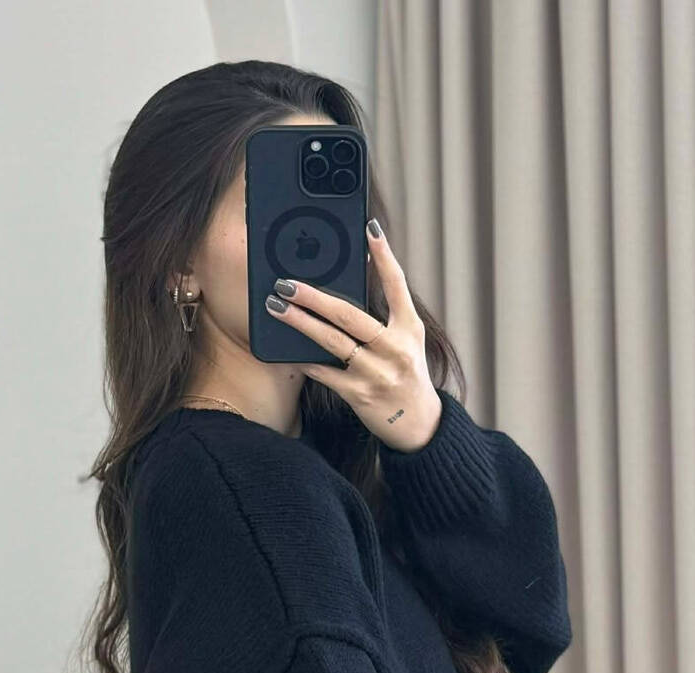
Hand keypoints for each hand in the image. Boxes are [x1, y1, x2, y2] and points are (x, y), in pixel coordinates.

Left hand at [264, 219, 441, 450]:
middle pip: (350, 315)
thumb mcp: (406, 338)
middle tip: (286, 282)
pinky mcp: (360, 395)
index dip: (385, 256)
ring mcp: (377, 373)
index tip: (369, 228)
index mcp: (409, 328)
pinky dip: (307, 360)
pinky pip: (326, 374)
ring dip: (301, 322)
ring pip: (333, 342)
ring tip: (277, 307)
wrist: (417, 422)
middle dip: (314, 296)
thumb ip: (386, 310)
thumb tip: (360, 269)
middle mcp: (395, 349)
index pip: (397, 285)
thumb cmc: (405, 372)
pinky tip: (287, 348)